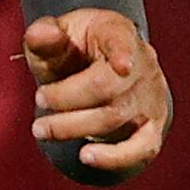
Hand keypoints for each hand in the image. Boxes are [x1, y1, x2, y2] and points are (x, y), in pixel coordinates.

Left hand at [22, 8, 167, 183]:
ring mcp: (149, 98)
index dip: (124, 53)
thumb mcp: (56, 37)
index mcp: (117, 32)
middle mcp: (141, 65)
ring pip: (116, 117)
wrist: (101, 71)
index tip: (122, 66)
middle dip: (67, 98)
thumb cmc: (74, 52)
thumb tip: (41, 33)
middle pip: (109, 86)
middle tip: (39, 100)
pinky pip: (142, 148)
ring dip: (74, 127)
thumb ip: (44, 37)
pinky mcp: (151, 127)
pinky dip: (115, 157)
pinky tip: (86, 157)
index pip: (123, 39)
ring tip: (42, 129)